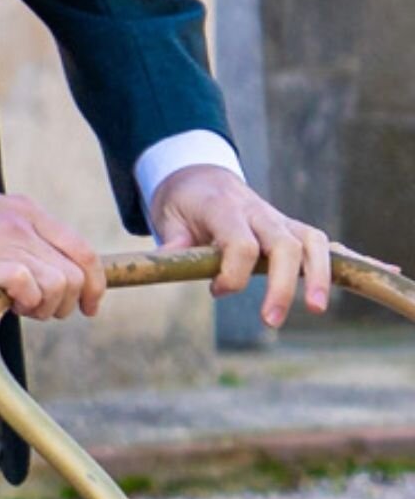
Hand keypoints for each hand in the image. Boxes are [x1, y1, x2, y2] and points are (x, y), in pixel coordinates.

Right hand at [0, 186, 105, 320]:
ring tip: (15, 306)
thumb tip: (46, 270)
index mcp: (25, 211)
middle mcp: (21, 224)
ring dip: (43, 307)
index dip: (95, 286)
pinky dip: (23, 301)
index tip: (89, 307)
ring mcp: (1, 242)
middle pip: (75, 276)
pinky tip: (2, 301)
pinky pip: (27, 285)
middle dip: (66, 304)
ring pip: (58, 284)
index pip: (84, 252)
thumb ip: (19, 236)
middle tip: (36, 310)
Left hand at [149, 163, 330, 326]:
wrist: (199, 176)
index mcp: (222, 208)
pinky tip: (335, 288)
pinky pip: (318, 242)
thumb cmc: (182, 204)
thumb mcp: (166, 217)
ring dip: (318, 276)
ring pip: (311, 241)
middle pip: (284, 246)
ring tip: (316, 308)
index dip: (233, 275)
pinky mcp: (290, 227)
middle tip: (270, 321)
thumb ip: (173, 241)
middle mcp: (256, 211)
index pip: (242, 244)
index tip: (215, 291)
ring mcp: (277, 218)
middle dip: (282, 286)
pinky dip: (330, 264)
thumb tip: (163, 264)